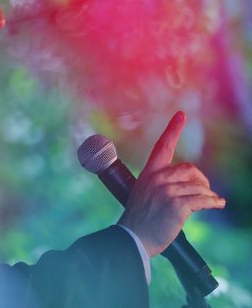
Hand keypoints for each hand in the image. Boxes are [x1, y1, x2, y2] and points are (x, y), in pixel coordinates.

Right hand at [118, 111, 224, 256]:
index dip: (173, 129)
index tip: (181, 115)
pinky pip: (203, 200)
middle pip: (190, 169)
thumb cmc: (140, 219)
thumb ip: (161, 184)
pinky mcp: (176, 205)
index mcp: (149, 173)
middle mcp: (157, 179)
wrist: (134, 238)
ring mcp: (166, 191)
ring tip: (211, 202)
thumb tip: (188, 184)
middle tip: (204, 192)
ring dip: (208, 195)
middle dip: (201, 181)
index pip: (162, 146)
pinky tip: (217, 204)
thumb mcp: (145, 194)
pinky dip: (213, 202)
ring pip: (199, 186)